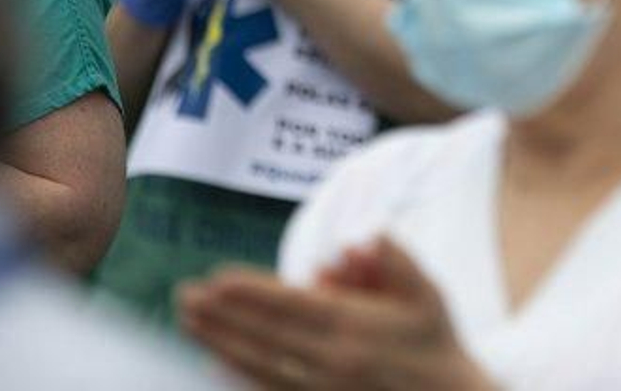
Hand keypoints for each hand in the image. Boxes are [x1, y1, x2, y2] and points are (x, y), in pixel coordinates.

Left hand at [179, 238, 492, 390]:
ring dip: (219, 341)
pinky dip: (238, 375)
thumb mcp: (428, 292)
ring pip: (258, 364)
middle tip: (183, 295)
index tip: (217, 278)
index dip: (250, 292)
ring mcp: (322, 389)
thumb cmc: (437, 343)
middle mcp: (332, 360)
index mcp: (357, 326)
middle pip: (264, 334)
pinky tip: (216, 361)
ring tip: (188, 322)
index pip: (290, 305)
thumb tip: (353, 243)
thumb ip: (394, 260)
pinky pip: (268, 389)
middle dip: (221, 314)